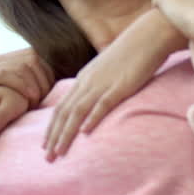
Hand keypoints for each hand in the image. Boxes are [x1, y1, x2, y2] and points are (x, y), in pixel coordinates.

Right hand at [0, 48, 53, 109]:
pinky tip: (30, 98)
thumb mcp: (6, 104)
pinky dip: (21, 85)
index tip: (50, 94)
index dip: (47, 73)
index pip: (33, 55)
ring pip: (20, 65)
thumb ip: (23, 93)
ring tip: (37, 101)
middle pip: (30, 57)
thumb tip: (51, 88)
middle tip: (44, 99)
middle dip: (43, 78)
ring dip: (33, 83)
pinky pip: (4, 74)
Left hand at [43, 17, 176, 159]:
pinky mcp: (119, 86)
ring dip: (65, 134)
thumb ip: (98, 85)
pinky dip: (91, 119)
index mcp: (83, 79)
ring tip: (58, 152)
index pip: (61, 107)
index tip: (46, 145)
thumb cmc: (130, 54)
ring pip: (77, 112)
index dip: (52, 127)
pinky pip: (102, 104)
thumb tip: (93, 102)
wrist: (147, 37)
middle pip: (64, 112)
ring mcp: (102, 84)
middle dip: (53, 136)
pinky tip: (85, 133)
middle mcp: (87, 82)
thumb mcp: (107, 71)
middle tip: (47, 157)